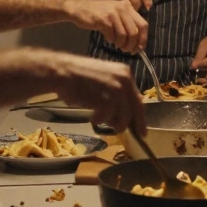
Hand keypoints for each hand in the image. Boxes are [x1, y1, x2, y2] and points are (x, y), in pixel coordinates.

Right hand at [16, 48, 146, 135]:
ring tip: (97, 116)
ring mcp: (117, 90)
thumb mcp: (105, 80)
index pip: (138, 99)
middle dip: (132, 124)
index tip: (142, 130)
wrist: (64, 72)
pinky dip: (98, 120)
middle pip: (135, 110)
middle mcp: (125, 80)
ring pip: (122, 118)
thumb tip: (125, 113)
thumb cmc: (79, 77)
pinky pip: (107, 118)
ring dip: (109, 121)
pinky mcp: (108, 100)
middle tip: (133, 134)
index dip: (140, 116)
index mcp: (125, 73)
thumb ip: (117, 92)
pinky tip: (91, 114)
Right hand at [70, 0, 148, 53]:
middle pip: (135, 32)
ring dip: (121, 44)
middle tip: (127, 50)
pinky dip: (110, 40)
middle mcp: (122, 8)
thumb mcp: (115, 14)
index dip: (143, 39)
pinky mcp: (104, 20)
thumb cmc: (97, 14)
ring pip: (124, 36)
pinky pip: (112, 36)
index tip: (139, 48)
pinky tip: (107, 37)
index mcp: (128, 6)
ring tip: (116, 44)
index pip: (143, 24)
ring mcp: (113, 13)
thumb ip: (126, 23)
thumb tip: (136, 42)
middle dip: (132, 45)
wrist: (78, 8)